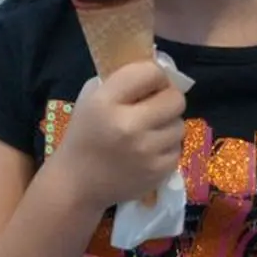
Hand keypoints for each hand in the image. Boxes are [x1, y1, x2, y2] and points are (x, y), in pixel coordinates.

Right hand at [53, 61, 184, 210]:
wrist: (77, 184)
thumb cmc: (83, 136)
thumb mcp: (89, 100)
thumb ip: (120, 82)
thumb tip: (155, 72)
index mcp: (106, 103)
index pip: (150, 72)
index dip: (154, 74)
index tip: (148, 82)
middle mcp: (129, 125)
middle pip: (175, 98)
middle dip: (167, 98)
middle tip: (155, 105)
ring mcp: (147, 151)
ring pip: (179, 124)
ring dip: (167, 123)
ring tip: (149, 130)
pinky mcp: (159, 171)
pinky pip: (177, 148)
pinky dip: (166, 146)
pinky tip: (148, 150)